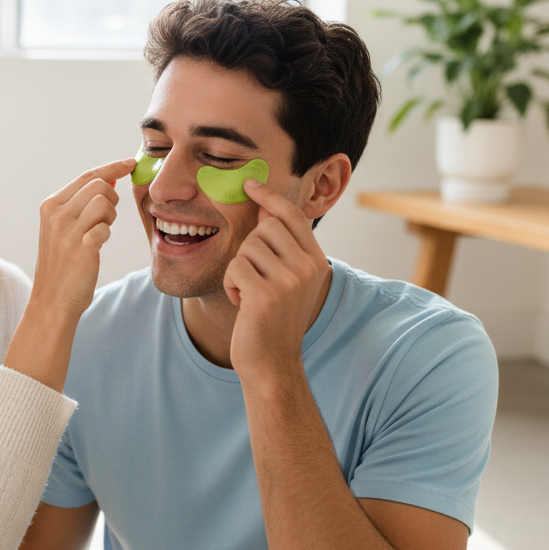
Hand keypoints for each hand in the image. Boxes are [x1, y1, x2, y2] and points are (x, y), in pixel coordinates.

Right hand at [31, 159, 135, 318]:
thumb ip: (82, 203)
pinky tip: (97, 245)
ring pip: (104, 202)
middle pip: (99, 185)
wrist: (52, 300)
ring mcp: (67, 231)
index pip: (87, 176)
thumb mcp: (64, 228)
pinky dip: (106, 234)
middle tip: (105, 219)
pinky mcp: (81, 248)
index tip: (130, 162)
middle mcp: (56, 214)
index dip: (112, 167)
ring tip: (100, 232)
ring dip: (110, 217)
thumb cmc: (63, 263)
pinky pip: (105, 228)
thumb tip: (109, 178)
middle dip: (111, 199)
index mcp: (50, 205)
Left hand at [223, 180, 329, 382]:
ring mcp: (289, 282)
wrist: (272, 365)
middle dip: (249, 249)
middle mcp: (308, 268)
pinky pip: (235, 268)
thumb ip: (281, 247)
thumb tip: (265, 206)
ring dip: (238, 270)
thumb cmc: (273, 321)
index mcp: (317, 262)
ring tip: (248, 293)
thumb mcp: (286, 280)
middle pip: (265, 227)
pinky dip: (231, 285)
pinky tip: (241, 303)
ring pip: (247, 247)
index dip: (270, 197)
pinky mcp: (266, 295)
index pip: (292, 216)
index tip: (250, 184)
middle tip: (253, 278)